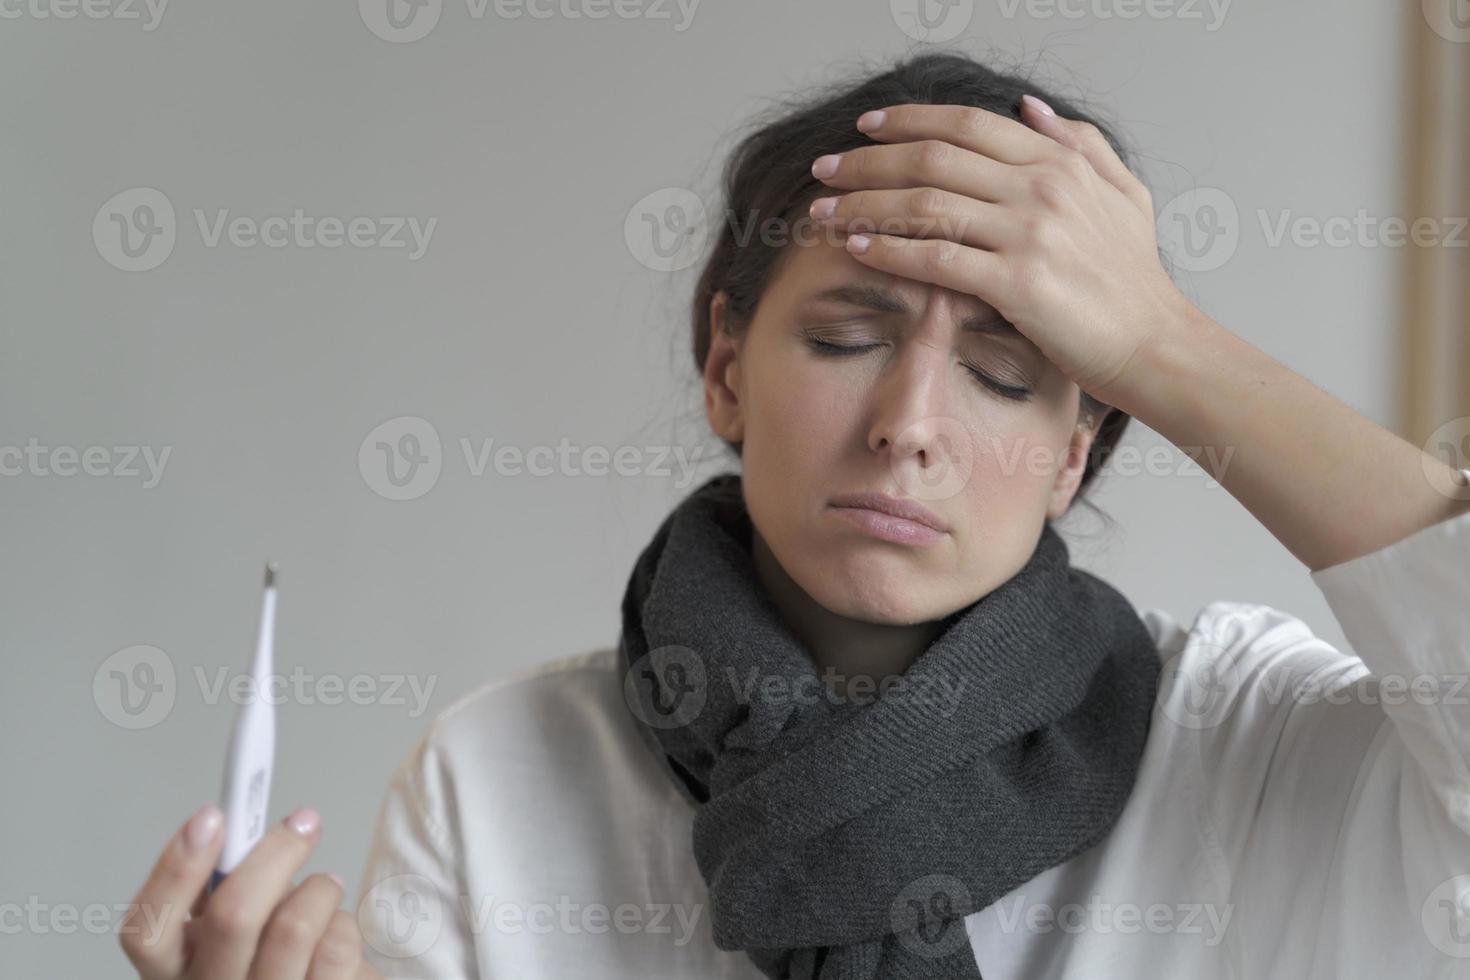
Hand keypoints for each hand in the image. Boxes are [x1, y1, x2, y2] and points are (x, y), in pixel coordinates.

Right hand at [119, 804, 383, 979]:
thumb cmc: (272, 955)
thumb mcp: (235, 923)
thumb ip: (228, 886)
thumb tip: (243, 828)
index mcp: (174, 969)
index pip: (146, 928)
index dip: (175, 869)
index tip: (211, 817)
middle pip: (233, 916)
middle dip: (276, 853)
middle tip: (303, 823)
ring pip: (293, 928)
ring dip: (319, 890)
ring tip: (323, 888)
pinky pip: (335, 949)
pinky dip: (342, 923)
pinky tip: (334, 929)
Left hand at [807, 97, 1195, 406]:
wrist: (1155, 342)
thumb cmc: (1135, 279)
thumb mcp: (1124, 194)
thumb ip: (1081, 143)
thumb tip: (1030, 105)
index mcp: (1060, 162)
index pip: (968, 125)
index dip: (910, 121)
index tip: (866, 128)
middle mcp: (1042, 189)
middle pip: (933, 159)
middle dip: (868, 162)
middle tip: (824, 169)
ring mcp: (1029, 234)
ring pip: (926, 204)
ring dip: (864, 205)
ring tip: (823, 212)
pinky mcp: (1018, 283)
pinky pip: (936, 257)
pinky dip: (889, 249)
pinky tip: (856, 248)